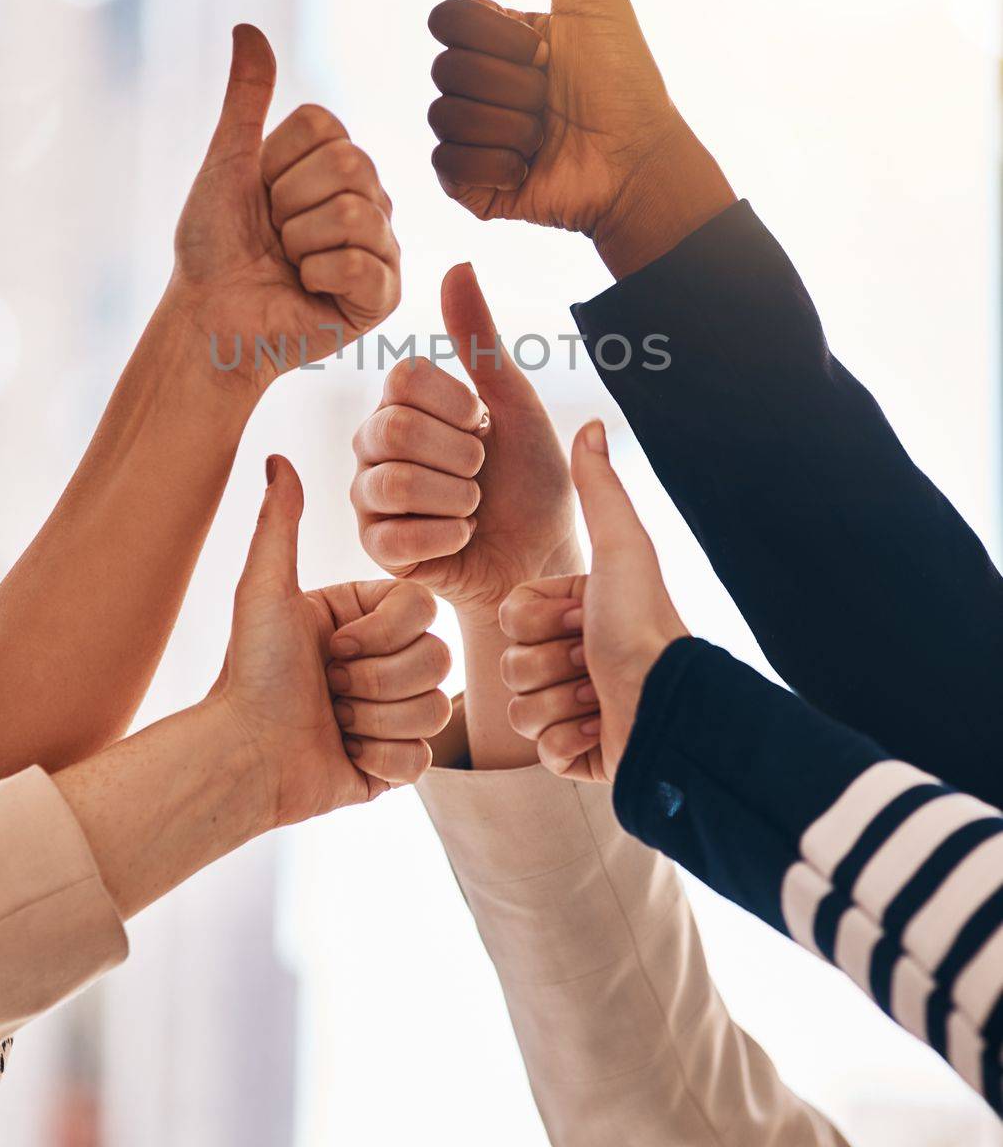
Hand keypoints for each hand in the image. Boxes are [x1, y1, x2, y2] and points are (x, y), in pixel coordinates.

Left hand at [171, 24, 399, 390]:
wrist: (209, 317)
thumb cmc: (214, 247)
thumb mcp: (227, 163)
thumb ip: (246, 99)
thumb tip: (247, 26)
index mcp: (336, 162)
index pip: (326, 127)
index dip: (277, 163)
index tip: (261, 195)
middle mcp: (369, 197)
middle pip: (348, 164)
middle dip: (289, 204)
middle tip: (274, 235)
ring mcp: (382, 245)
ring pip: (354, 211)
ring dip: (299, 242)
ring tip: (289, 264)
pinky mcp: (385, 294)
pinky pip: (361, 262)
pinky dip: (317, 276)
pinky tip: (307, 290)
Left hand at [212, 455, 451, 827]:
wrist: (243, 758)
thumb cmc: (252, 673)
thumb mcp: (265, 592)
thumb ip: (279, 524)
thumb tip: (276, 457)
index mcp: (365, 617)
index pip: (423, 609)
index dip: (382, 634)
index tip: (333, 647)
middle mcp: (385, 660)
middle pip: (438, 659)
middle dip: (377, 680)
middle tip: (330, 688)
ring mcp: (394, 713)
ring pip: (435, 710)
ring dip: (376, 720)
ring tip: (334, 721)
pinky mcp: (395, 763)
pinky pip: (422, 761)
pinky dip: (379, 759)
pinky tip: (345, 754)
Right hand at [351, 262, 579, 630]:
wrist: (541, 557)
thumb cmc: (531, 480)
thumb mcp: (515, 404)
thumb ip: (480, 340)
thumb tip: (457, 264)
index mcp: (404, 403)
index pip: (403, 378)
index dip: (456, 404)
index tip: (483, 425)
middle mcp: (375, 443)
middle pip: (395, 428)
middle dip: (461, 455)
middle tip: (482, 472)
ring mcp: (369, 496)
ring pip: (395, 482)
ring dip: (457, 497)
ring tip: (473, 506)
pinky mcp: (374, 548)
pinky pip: (394, 538)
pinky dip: (446, 537)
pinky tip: (461, 536)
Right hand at [427, 0, 733, 276]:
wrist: (637, 164)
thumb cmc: (626, 83)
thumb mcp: (593, 0)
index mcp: (499, 41)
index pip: (448, 19)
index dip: (496, 35)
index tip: (544, 49)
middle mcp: (479, 85)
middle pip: (446, 68)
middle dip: (511, 85)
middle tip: (553, 99)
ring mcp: (470, 137)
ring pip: (445, 115)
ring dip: (509, 127)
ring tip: (546, 138)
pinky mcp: (468, 185)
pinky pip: (446, 163)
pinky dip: (495, 164)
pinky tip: (529, 169)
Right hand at [500, 420, 687, 781]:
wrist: (668, 708)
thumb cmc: (643, 625)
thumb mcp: (620, 549)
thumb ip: (599, 489)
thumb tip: (591, 423)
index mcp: (577, 609)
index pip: (510, 612)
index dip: (539, 620)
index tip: (584, 620)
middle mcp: (573, 655)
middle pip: (509, 660)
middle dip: (549, 664)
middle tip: (593, 662)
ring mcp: (574, 706)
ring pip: (518, 708)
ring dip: (560, 704)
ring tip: (601, 697)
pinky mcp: (577, 754)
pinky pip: (540, 752)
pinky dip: (569, 743)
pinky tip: (601, 731)